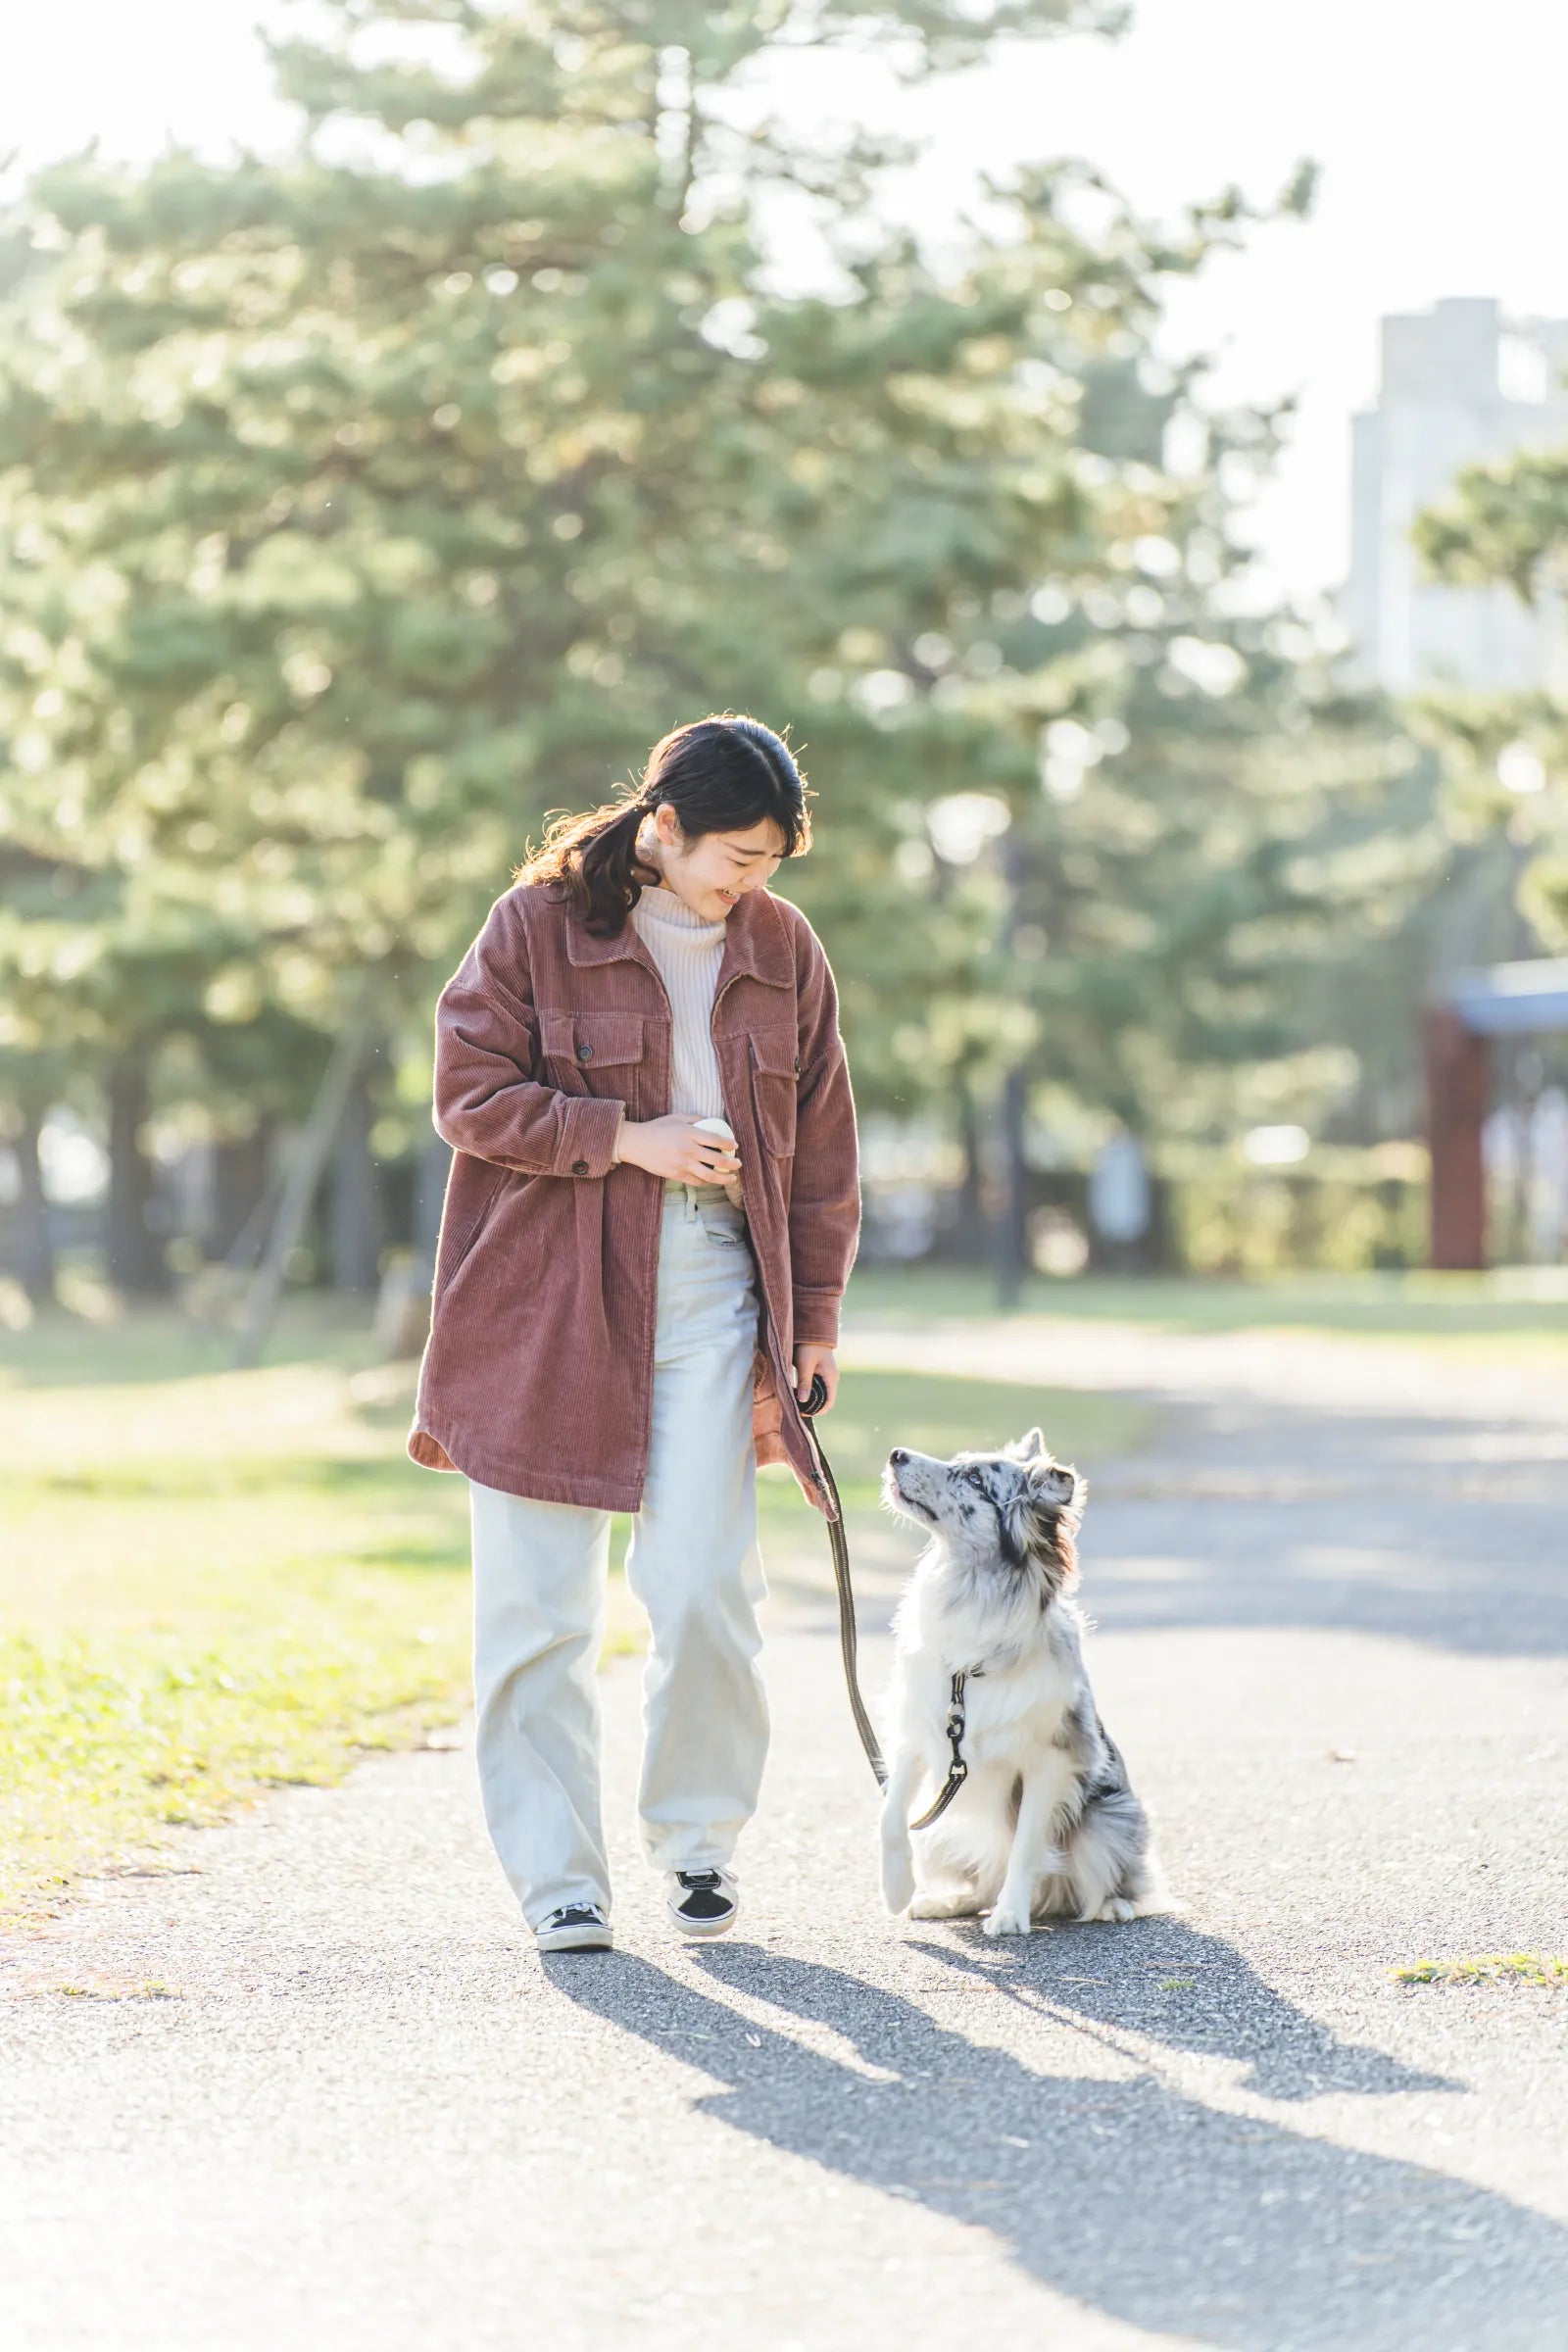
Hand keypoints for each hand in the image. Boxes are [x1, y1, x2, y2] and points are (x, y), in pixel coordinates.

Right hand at [616, 1113, 741, 1185]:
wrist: (636, 1144)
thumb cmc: (657, 1128)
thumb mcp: (677, 1118)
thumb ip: (695, 1119)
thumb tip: (711, 1121)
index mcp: (689, 1134)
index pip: (716, 1139)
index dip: (728, 1144)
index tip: (735, 1145)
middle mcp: (688, 1150)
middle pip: (717, 1160)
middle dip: (732, 1163)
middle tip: (739, 1164)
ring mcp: (682, 1164)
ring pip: (709, 1175)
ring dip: (724, 1178)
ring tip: (732, 1178)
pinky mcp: (676, 1175)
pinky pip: (696, 1181)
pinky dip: (706, 1182)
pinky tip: (712, 1180)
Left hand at [794, 1343, 837, 1407]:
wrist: (813, 1330)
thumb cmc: (808, 1345)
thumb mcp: (804, 1364)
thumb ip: (805, 1382)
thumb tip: (803, 1401)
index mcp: (831, 1378)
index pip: (828, 1403)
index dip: (817, 1411)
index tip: (803, 1413)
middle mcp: (831, 1379)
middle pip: (824, 1401)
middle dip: (812, 1407)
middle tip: (796, 1408)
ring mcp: (827, 1376)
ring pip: (820, 1395)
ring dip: (810, 1399)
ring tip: (796, 1401)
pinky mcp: (821, 1373)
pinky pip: (818, 1387)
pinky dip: (810, 1392)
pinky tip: (798, 1391)